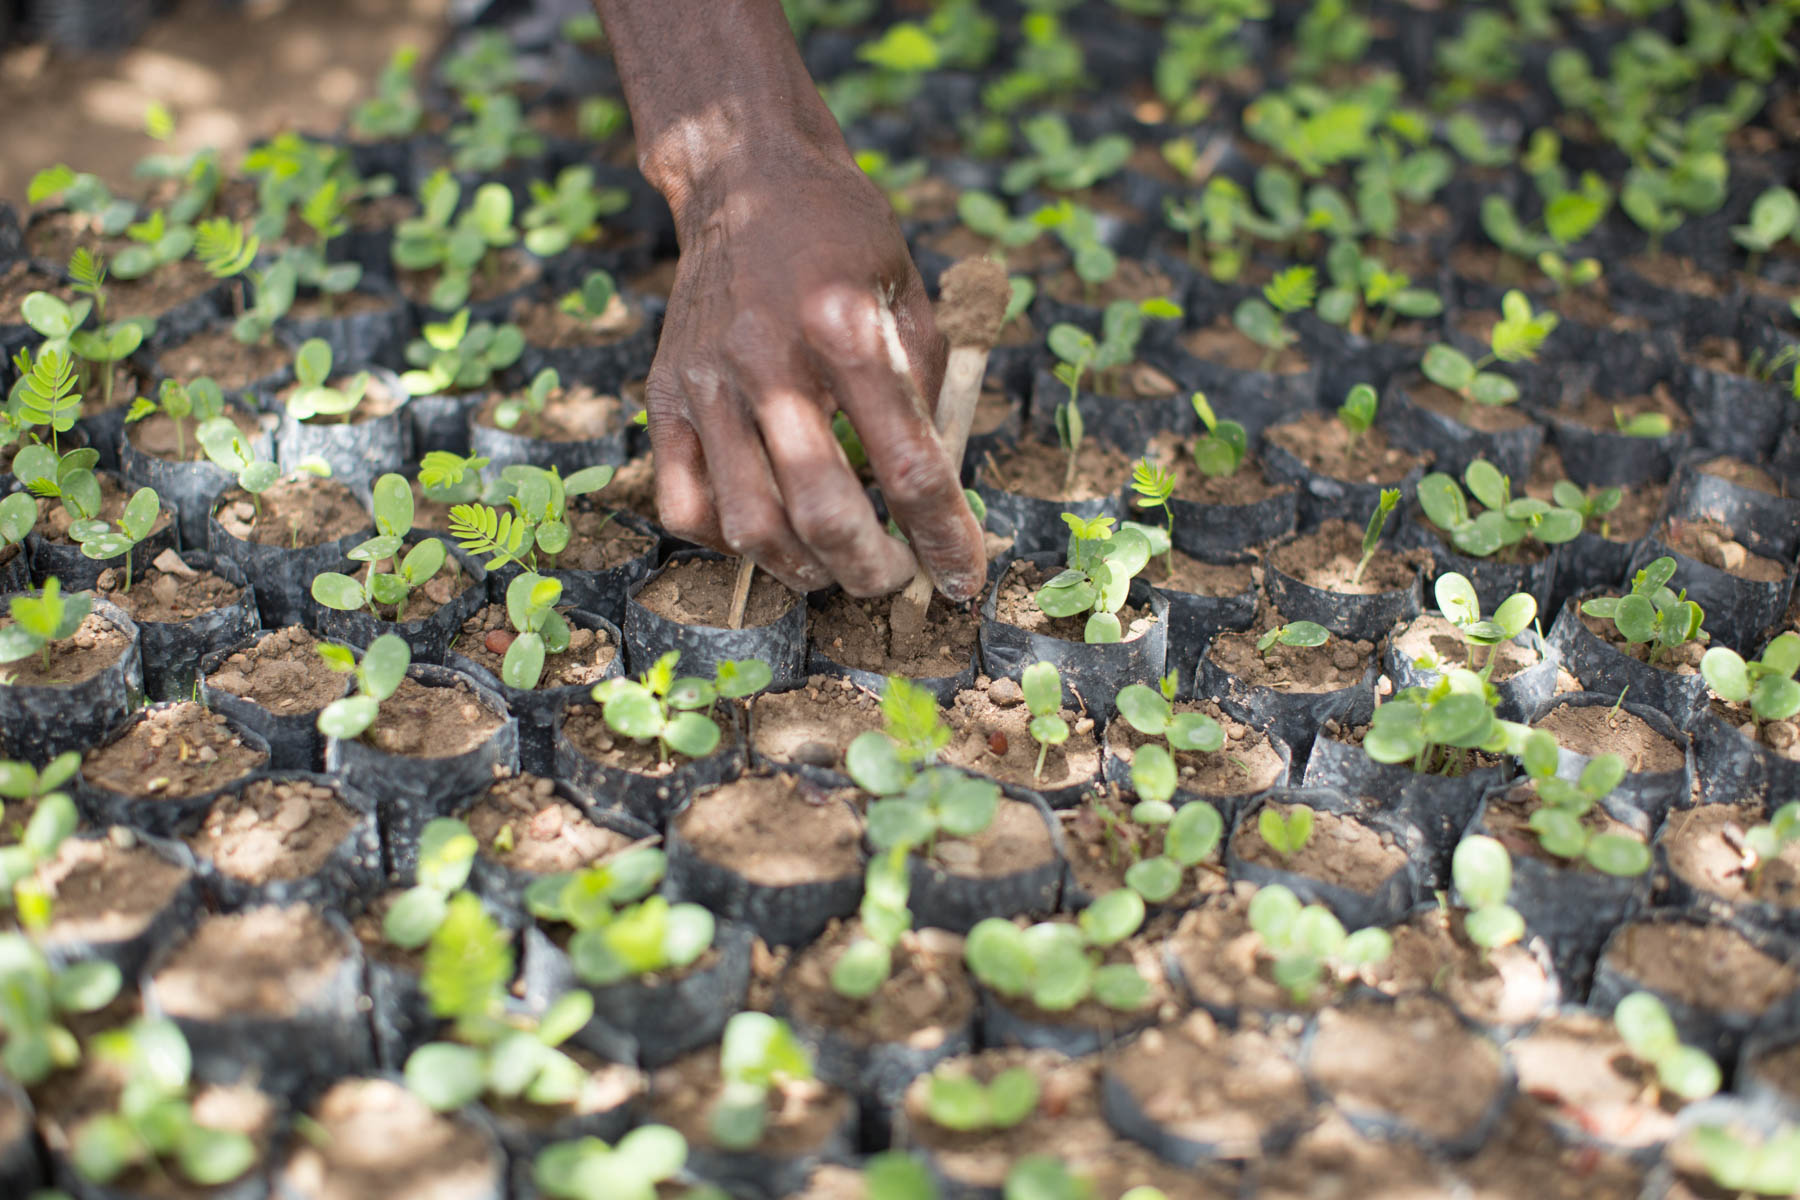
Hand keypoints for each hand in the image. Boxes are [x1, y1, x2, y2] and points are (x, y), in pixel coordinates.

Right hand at [643, 147, 986, 600]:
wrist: (745, 176)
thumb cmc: (843, 238)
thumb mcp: (908, 295)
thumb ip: (927, 394)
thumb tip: (941, 500)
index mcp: (844, 325)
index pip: (907, 463)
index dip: (944, 535)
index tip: (964, 576)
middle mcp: (767, 357)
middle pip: (821, 510)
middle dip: (870, 570)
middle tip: (895, 577)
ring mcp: (706, 383)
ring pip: (750, 524)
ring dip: (803, 568)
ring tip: (834, 565)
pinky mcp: (664, 398)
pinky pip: (685, 506)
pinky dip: (732, 543)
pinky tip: (771, 531)